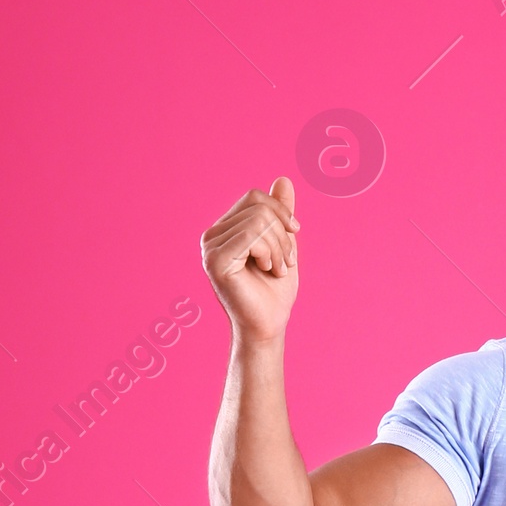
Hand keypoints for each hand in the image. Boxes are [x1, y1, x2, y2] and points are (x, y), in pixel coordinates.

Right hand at [201, 176, 300, 342]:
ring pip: (259, 220)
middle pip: (259, 207)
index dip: (281, 211)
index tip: (294, 233)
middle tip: (284, 262)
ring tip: (276, 269)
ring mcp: (210, 247)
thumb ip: (280, 214)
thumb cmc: (274, 292)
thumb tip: (284, 179)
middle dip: (282, 234)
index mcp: (225, 230)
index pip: (254, 197)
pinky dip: (269, 252)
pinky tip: (267, 270)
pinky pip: (251, 235)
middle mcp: (212, 236)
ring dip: (279, 247)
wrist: (269, 326)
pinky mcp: (216, 260)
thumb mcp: (283, 244)